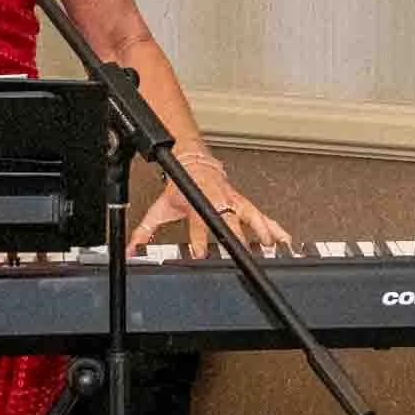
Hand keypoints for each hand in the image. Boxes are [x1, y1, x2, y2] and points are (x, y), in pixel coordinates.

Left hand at [127, 154, 292, 254]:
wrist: (194, 160)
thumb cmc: (180, 184)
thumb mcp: (160, 207)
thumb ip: (145, 231)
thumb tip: (131, 249)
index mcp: (196, 202)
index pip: (198, 223)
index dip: (200, 239)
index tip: (202, 253)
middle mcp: (217, 201)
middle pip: (229, 220)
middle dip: (237, 237)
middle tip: (244, 253)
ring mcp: (232, 200)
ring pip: (250, 214)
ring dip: (262, 230)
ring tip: (271, 246)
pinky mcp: (242, 200)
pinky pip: (260, 213)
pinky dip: (274, 226)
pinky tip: (284, 237)